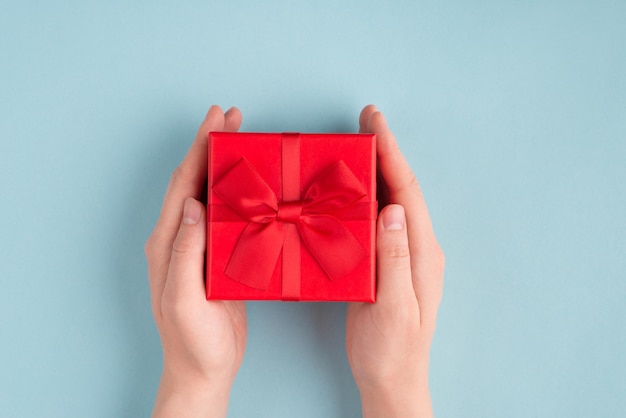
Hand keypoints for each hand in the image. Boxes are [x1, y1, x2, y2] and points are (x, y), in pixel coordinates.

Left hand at [145, 106, 246, 417]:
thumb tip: (193, 205)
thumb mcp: (184, 298)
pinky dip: (238, 194)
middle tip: (231, 118)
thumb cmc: (192, 340)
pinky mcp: (216, 258)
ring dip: (224, 165)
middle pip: (194, 182)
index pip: (183, 186)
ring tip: (242, 141)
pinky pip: (226, 216)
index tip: (215, 120)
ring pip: (210, 195)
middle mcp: (180, 239)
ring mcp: (198, 248)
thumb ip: (185, 252)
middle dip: (211, 147)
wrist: (204, 368)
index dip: (198, 150)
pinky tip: (253, 187)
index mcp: (168, 244)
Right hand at [346, 106, 444, 416]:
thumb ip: (394, 258)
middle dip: (385, 151)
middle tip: (365, 120)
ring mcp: (402, 253)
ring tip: (356, 144)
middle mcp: (416, 246)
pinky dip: (365, 196)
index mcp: (422, 252)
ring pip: (390, 200)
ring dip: (375, 170)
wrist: (392, 378)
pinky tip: (348, 189)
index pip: (407, 192)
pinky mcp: (387, 261)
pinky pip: (377, 219)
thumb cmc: (393, 349)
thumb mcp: (394, 307)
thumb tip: (392, 209)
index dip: (392, 154)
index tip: (375, 123)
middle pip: (401, 188)